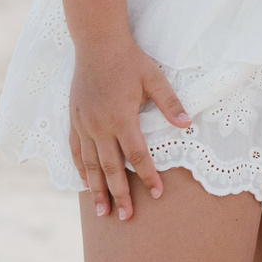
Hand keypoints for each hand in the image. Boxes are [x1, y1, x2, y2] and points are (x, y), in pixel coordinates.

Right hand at [67, 33, 193, 218]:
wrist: (97, 43)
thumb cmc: (129, 60)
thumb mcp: (154, 78)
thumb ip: (170, 103)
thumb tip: (187, 124)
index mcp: (122, 118)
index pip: (137, 155)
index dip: (147, 176)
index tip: (157, 193)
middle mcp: (100, 126)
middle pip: (111, 168)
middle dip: (120, 194)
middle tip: (126, 217)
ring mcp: (84, 124)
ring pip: (91, 165)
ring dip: (97, 190)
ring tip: (102, 212)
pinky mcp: (74, 120)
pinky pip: (76, 151)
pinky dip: (81, 169)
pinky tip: (85, 184)